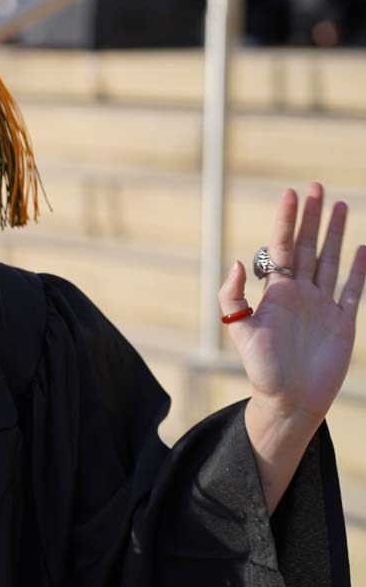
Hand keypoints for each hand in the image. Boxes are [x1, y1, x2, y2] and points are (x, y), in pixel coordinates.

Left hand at [221, 183, 362, 428]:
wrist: (289, 400)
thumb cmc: (261, 368)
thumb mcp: (239, 330)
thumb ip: (232, 297)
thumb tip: (237, 262)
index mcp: (276, 292)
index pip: (282, 246)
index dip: (286, 220)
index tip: (290, 193)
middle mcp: (300, 293)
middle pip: (308, 246)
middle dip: (313, 217)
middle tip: (317, 186)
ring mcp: (323, 306)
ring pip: (331, 261)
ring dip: (336, 234)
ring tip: (341, 205)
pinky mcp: (343, 323)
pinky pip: (353, 290)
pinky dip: (358, 269)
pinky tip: (361, 248)